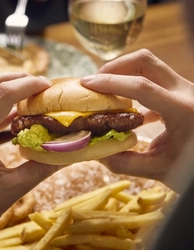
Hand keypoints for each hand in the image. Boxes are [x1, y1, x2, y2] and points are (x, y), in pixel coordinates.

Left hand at [0, 72, 59, 248]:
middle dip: (18, 79)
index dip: (29, 84)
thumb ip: (42, 168)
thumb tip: (66, 155)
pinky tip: (15, 116)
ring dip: (8, 90)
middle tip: (40, 86)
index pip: (3, 93)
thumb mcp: (11, 189)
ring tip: (30, 96)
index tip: (48, 85)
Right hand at [81, 49, 193, 190]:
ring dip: (123, 71)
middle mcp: (185, 91)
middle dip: (115, 67)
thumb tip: (96, 152)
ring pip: (148, 64)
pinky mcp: (178, 91)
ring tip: (105, 89)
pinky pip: (152, 77)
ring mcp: (183, 88)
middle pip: (145, 61)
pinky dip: (132, 82)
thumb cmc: (191, 166)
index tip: (87, 84)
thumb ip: (125, 162)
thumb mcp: (160, 170)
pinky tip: (124, 102)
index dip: (111, 82)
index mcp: (183, 110)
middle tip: (95, 83)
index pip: (142, 86)